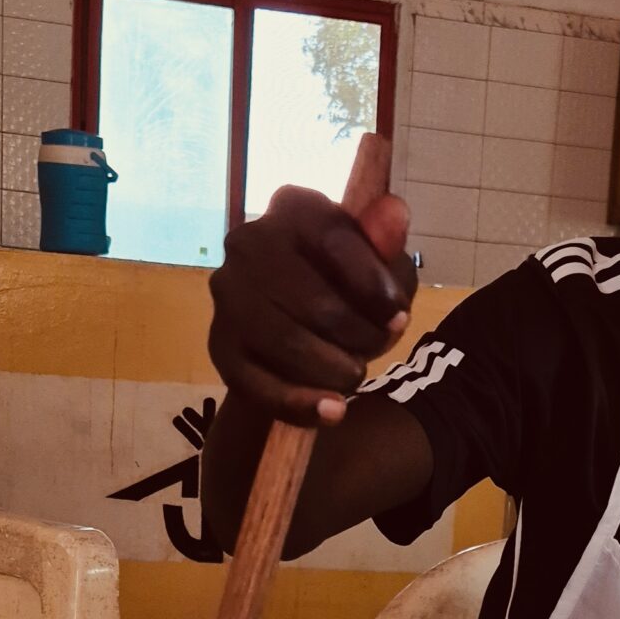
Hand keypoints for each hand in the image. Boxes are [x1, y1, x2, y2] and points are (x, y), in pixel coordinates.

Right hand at [208, 184, 414, 427]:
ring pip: (289, 345)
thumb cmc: (346, 285)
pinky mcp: (220, 346)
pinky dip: (303, 404)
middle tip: (379, 348)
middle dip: (361, 336)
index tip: (399, 317)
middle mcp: (248, 242)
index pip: (338, 242)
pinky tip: (333, 411)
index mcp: (293, 207)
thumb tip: (394, 213)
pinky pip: (261, 385)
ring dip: (336, 371)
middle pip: (316, 303)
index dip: (376, 287)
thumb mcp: (377, 262)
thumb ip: (386, 243)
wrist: (295, 322)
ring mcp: (228, 296)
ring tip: (355, 374)